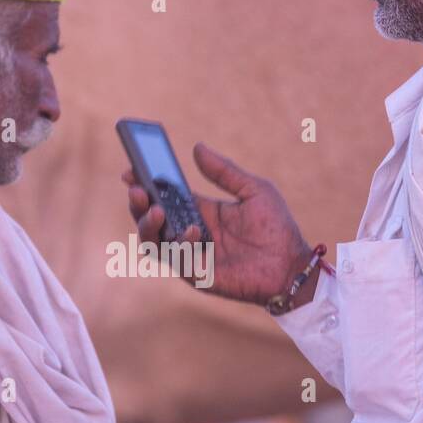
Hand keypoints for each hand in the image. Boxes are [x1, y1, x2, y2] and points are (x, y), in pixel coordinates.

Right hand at [123, 141, 312, 304]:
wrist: (292, 264)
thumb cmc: (276, 228)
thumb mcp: (253, 190)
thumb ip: (224, 172)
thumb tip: (197, 147)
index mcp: (201, 211)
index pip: (164, 196)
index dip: (146, 183)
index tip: (131, 170)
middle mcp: (190, 232)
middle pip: (151, 218)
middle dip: (138, 204)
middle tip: (137, 189)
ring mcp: (192, 255)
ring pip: (153, 242)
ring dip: (147, 226)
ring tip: (155, 210)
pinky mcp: (198, 275)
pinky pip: (177, 260)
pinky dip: (179, 245)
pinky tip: (191, 231)